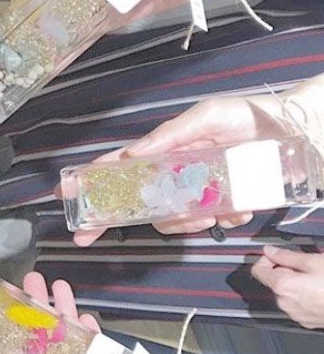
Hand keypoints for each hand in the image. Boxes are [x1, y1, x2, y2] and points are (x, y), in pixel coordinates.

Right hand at [64, 92, 286, 245]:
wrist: (289, 131)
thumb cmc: (244, 116)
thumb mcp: (205, 117)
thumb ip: (169, 136)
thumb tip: (133, 153)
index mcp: (162, 152)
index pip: (117, 167)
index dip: (89, 180)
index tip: (64, 194)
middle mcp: (172, 177)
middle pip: (132, 203)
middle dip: (106, 219)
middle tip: (85, 237)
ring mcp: (194, 195)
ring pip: (168, 221)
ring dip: (181, 224)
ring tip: (208, 215)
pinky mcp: (220, 209)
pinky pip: (208, 224)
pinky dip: (221, 221)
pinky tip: (237, 208)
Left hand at [251, 246, 323, 329]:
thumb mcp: (314, 261)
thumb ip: (287, 256)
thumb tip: (270, 251)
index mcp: (282, 286)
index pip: (257, 270)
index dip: (266, 260)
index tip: (278, 255)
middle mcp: (284, 303)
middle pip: (273, 282)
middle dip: (285, 271)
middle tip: (306, 266)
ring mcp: (295, 314)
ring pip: (285, 293)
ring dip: (295, 284)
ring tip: (317, 279)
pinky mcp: (305, 321)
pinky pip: (296, 304)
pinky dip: (303, 296)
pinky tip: (319, 290)